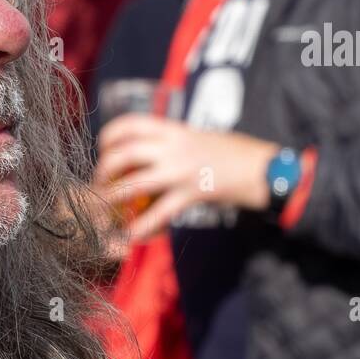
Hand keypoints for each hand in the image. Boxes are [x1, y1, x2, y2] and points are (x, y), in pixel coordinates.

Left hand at [93, 114, 279, 240]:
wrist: (260, 167)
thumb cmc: (227, 152)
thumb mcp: (193, 136)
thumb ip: (167, 143)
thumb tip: (136, 155)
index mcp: (172, 129)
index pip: (130, 123)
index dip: (108, 136)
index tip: (102, 149)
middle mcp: (173, 147)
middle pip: (123, 154)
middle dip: (103, 171)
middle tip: (98, 184)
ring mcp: (180, 171)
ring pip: (133, 184)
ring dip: (112, 199)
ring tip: (102, 210)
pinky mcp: (191, 194)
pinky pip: (159, 213)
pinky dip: (141, 227)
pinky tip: (130, 235)